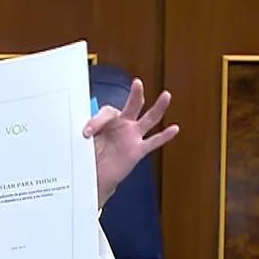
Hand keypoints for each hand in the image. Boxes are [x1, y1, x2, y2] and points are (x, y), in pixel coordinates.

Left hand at [83, 78, 178, 207]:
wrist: (94, 176)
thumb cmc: (90, 154)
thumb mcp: (85, 141)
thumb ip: (87, 133)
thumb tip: (84, 131)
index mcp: (108, 120)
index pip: (108, 112)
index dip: (97, 121)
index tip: (86, 133)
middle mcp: (122, 125)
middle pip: (132, 105)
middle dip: (135, 94)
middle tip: (137, 83)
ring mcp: (132, 136)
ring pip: (148, 119)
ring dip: (158, 107)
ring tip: (166, 95)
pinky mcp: (137, 150)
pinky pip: (153, 142)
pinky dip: (164, 136)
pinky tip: (174, 129)